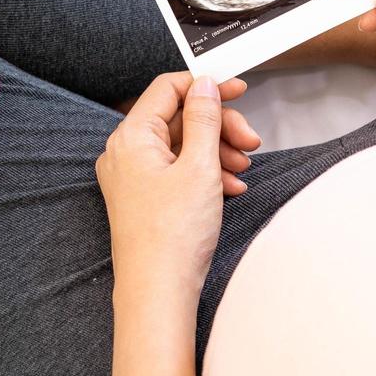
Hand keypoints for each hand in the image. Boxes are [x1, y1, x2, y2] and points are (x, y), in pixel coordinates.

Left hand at [96, 72, 260, 301]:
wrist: (158, 291)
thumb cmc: (172, 235)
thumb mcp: (200, 166)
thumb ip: (204, 118)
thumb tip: (204, 85)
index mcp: (132, 137)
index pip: (168, 88)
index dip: (206, 86)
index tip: (239, 90)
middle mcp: (126, 153)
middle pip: (180, 118)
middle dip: (219, 127)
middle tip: (250, 141)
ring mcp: (134, 177)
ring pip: (183, 146)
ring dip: (218, 152)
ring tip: (242, 170)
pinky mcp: (146, 197)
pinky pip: (178, 171)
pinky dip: (207, 174)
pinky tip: (230, 188)